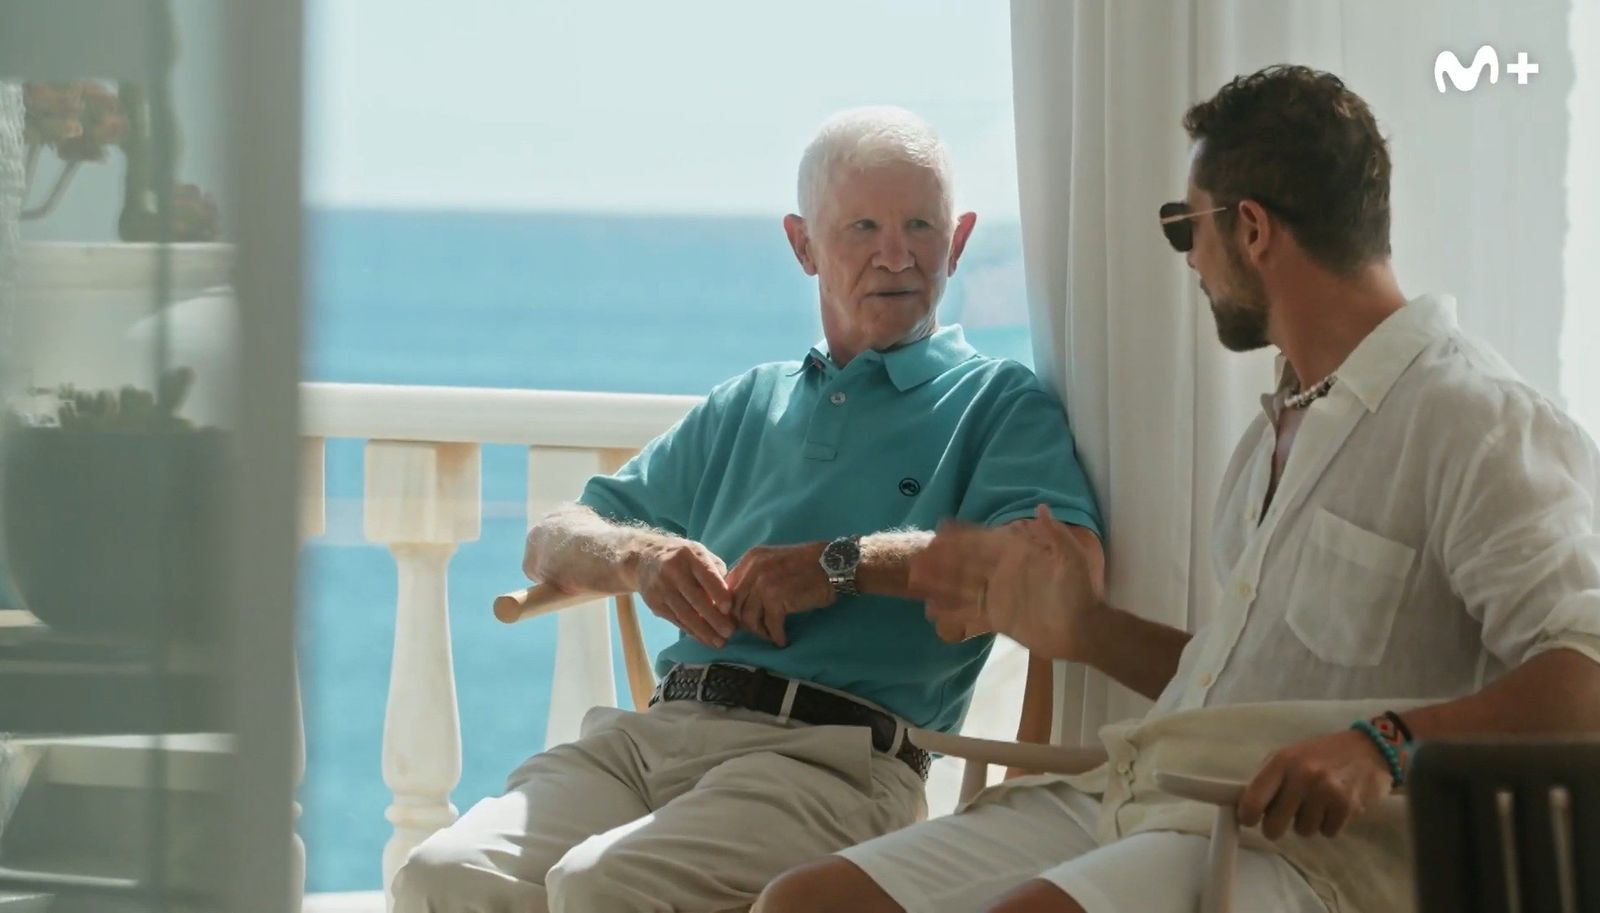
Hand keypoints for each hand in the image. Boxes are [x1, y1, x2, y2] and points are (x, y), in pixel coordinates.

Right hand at [633, 538, 734, 647]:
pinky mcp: (654, 603)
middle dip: (714, 618)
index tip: (729, 609)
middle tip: (729, 632)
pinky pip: (676, 620)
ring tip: (719, 642)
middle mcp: (673, 570)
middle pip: (695, 599)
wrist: (644, 558)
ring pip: (685, 614)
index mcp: (690, 554)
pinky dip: (692, 631)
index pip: (706, 575)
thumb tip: (730, 597)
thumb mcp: (699, 553)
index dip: (718, 592)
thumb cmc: (682, 557)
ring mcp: (661, 588)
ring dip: (704, 631)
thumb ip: (716, 572)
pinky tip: (705, 639)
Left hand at [725, 542, 836, 646]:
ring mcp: (763, 583)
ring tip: (771, 635)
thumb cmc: (808, 565)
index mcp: (750, 559)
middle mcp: (753, 569)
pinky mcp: (776, 598)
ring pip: (748, 618)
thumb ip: (755, 576)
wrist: (833, 564)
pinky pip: (770, 625)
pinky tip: (783, 639)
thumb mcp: (774, 562)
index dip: (732, 607)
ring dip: (759, 631)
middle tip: (757, 631)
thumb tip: (739, 602)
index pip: (728, 587)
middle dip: (743, 622)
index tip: (741, 620)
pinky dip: (776, 636)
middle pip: (734, 605)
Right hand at [909, 504, 1102, 657]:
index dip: (963, 536)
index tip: (940, 529)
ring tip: (917, 583)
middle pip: (967, 563)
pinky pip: (970, 613)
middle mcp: (1003, 573)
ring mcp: (998, 595)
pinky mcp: (999, 618)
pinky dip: (952, 612)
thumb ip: (1055, 535)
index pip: (985, 542)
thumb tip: (1040, 508)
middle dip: (942, 560)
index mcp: (1017, 556)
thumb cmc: (1080, 593)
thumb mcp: (1072, 559)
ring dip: (941, 584)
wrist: (1084, 630)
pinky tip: (933, 611)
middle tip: (917, 559)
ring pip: (963, 587)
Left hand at [1238, 729, 1394, 839]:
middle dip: (1276, 827)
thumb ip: (1269, 778)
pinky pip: (1327, 832)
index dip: (1247, 816)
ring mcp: (1326, 791)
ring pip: (1303, 831)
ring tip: (1317, 804)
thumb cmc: (1323, 754)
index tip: (1250, 820)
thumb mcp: (1290, 755)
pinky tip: (1334, 807)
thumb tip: (1245, 806)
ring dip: (1307, 823)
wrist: (1370, 749)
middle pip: (1274, 825)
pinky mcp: (1347, 806)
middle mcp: (1302, 776)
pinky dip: (1329, 824)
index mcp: (1282, 761)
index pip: (1253, 799)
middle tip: (1284, 819)